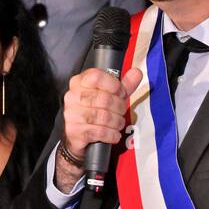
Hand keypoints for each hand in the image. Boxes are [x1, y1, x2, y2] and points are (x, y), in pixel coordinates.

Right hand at [57, 67, 143, 190]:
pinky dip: (111, 135)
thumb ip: (124, 85)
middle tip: (121, 112)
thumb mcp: (111, 96)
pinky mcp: (73, 130)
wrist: (77, 135)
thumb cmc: (94, 111)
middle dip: (119, 107)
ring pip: (102, 116)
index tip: (121, 93)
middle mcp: (72, 96)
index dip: (114, 85)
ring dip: (116, 122)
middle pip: (103, 98)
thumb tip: (137, 73)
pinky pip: (98, 131)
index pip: (96, 77)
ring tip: (118, 124)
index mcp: (80, 82)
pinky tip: (113, 135)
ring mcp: (71, 113)